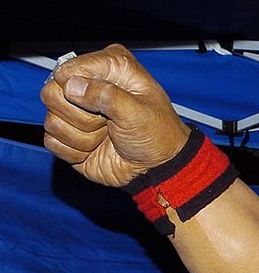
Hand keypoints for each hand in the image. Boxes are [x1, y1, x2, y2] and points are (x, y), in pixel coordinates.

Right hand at [39, 44, 189, 187]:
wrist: (156, 167)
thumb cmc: (156, 135)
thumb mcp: (138, 111)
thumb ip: (107, 94)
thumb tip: (72, 86)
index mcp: (109, 67)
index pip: (67, 70)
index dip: (81, 91)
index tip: (106, 107)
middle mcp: (87, 84)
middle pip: (51, 93)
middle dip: (83, 117)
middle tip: (108, 123)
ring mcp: (73, 110)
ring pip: (51, 121)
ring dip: (84, 137)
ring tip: (107, 136)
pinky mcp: (66, 134)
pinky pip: (52, 141)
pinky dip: (76, 152)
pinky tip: (96, 148)